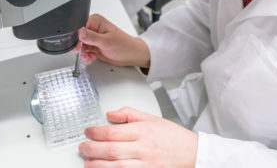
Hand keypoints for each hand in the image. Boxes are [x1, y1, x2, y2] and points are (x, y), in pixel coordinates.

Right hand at [77, 14, 149, 67]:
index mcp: (96, 22)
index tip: (79, 46)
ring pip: (80, 45)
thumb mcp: (106, 42)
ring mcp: (94, 38)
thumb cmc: (124, 45)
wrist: (131, 55)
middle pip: (79, 37)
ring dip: (83, 53)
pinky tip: (91, 57)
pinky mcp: (95, 46)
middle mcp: (94, 28)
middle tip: (83, 53)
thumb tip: (80, 32)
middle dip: (80, 47)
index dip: (78, 38)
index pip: (80, 27)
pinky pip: (85, 51)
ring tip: (88, 56)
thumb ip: (91, 37)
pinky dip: (86, 56)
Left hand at [79, 107, 197, 167]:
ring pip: (117, 167)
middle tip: (82, 147)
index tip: (88, 132)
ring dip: (99, 165)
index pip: (113, 132)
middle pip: (112, 150)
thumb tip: (110, 114)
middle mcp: (143, 148)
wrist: (193, 154)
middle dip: (92, 149)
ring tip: (88, 163)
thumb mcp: (152, 118)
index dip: (96, 132)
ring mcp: (146, 164)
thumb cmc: (173, 137)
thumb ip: (129, 114)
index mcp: (143, 131)